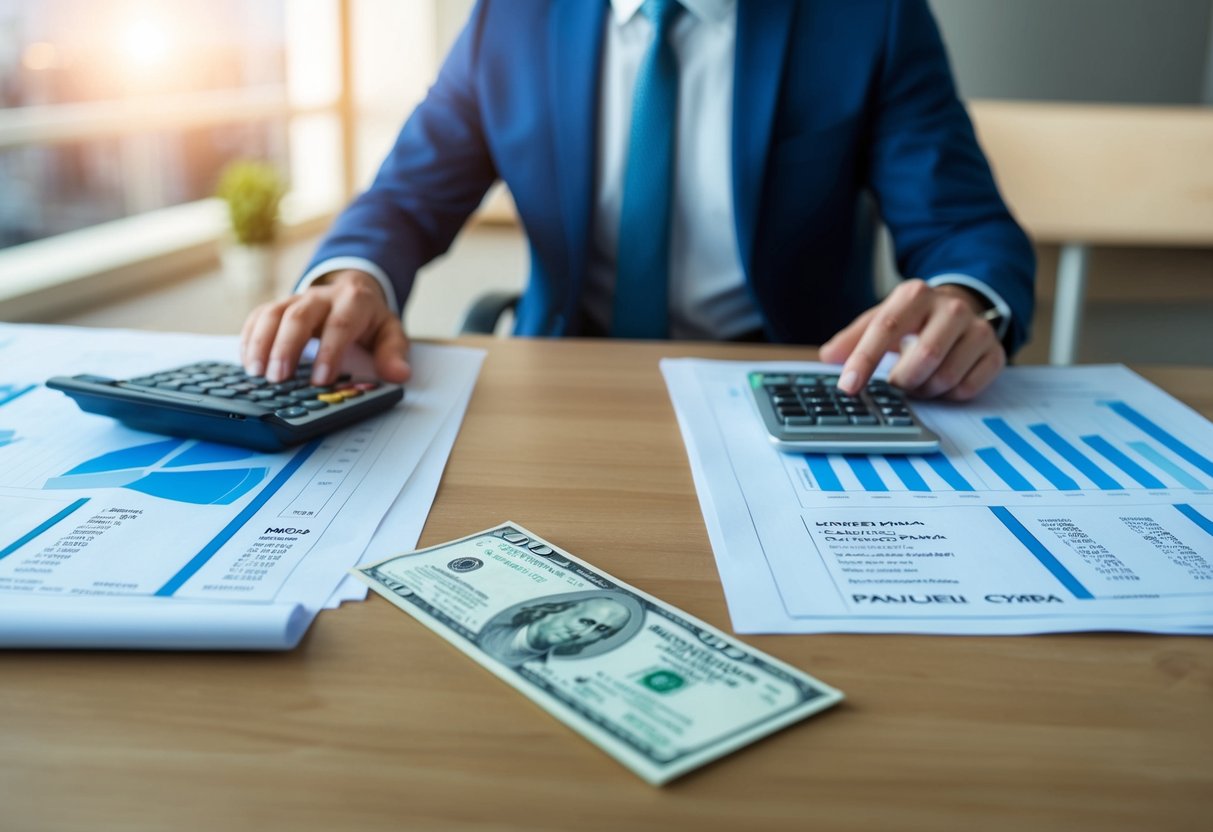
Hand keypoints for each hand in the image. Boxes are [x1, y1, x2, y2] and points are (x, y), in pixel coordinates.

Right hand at [240, 269, 410, 385]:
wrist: (353, 289)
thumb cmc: (369, 318)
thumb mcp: (390, 332)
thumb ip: (394, 352)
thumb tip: (399, 375)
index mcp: (353, 302)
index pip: (339, 325)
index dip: (329, 353)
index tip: (320, 381)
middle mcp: (321, 297)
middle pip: (298, 316)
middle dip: (286, 348)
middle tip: (278, 379)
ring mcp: (296, 299)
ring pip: (273, 313)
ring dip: (261, 343)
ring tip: (255, 373)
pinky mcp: (279, 306)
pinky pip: (258, 316)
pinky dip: (249, 338)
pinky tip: (247, 361)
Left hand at [819, 279, 1004, 400]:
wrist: (962, 306)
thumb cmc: (914, 319)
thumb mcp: (881, 319)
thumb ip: (853, 338)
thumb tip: (828, 356)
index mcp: (915, 295)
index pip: (886, 329)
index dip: (864, 360)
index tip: (848, 386)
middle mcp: (951, 308)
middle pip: (923, 357)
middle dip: (902, 380)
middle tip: (895, 383)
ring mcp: (977, 330)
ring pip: (946, 377)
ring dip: (924, 390)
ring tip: (917, 381)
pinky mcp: (994, 352)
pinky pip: (967, 389)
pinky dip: (947, 395)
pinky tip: (940, 383)